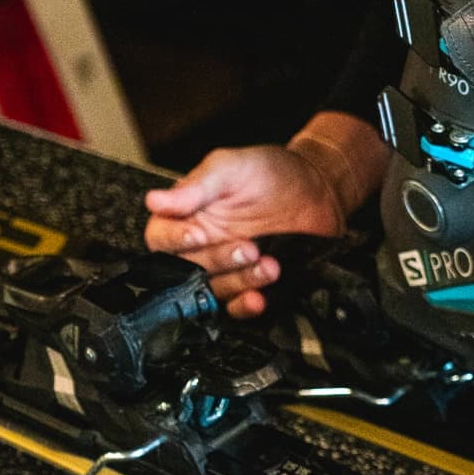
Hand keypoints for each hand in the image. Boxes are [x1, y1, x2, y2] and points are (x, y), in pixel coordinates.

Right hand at [142, 144, 345, 319]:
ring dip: (238, 282)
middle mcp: (201, 246)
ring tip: (268, 264)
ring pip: (213, 289)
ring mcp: (225, 268)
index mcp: (187, 215)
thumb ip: (198, 185)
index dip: (175, 240)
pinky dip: (244, 306)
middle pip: (187, 269)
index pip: (160, 238)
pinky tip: (259, 298)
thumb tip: (155, 200)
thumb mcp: (233, 167)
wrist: (318, 189)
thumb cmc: (271, 172)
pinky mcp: (248, 284)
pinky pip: (235, 307)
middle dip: (218, 260)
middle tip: (247, 247)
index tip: (197, 234)